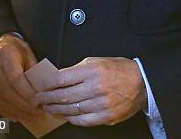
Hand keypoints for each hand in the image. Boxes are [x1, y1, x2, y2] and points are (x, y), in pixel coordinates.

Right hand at [0, 33, 39, 121]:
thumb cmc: (12, 46)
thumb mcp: (26, 51)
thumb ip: (32, 68)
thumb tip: (42, 89)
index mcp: (5, 54)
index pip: (15, 79)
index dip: (26, 93)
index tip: (37, 102)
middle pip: (6, 92)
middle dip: (22, 106)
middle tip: (36, 113)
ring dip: (14, 111)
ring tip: (27, 116)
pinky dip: (4, 110)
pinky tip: (14, 115)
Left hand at [32, 57, 147, 126]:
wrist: (142, 83)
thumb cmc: (121, 70)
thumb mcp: (98, 61)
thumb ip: (79, 68)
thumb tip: (61, 77)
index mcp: (93, 70)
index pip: (63, 78)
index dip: (48, 84)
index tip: (41, 86)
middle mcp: (96, 87)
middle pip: (64, 96)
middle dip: (47, 99)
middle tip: (38, 100)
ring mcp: (101, 104)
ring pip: (72, 110)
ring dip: (57, 110)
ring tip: (48, 108)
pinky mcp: (106, 117)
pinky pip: (83, 120)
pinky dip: (72, 118)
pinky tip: (65, 115)